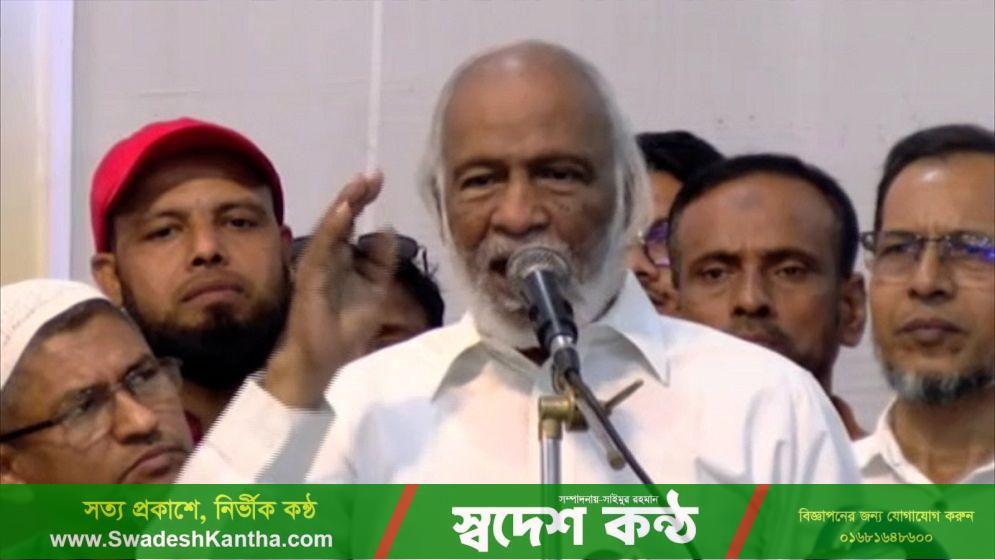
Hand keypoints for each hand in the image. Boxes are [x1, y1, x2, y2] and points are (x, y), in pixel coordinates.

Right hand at [263, 171, 396, 407]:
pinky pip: (321, 247)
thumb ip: (381, 262)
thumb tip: (389, 231)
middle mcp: (327, 256)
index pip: (352, 222)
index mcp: (341, 258)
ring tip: (360, 184)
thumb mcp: (375, 291)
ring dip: (344, 204)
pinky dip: (333, 228)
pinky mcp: (309, 276)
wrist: (321, 361)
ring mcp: (316, 265)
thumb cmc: (344, 330)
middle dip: (356, 195)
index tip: (379, 181)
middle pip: (342, 218)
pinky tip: (345, 210)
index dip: (364, 201)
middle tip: (373, 175)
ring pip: (330, 227)